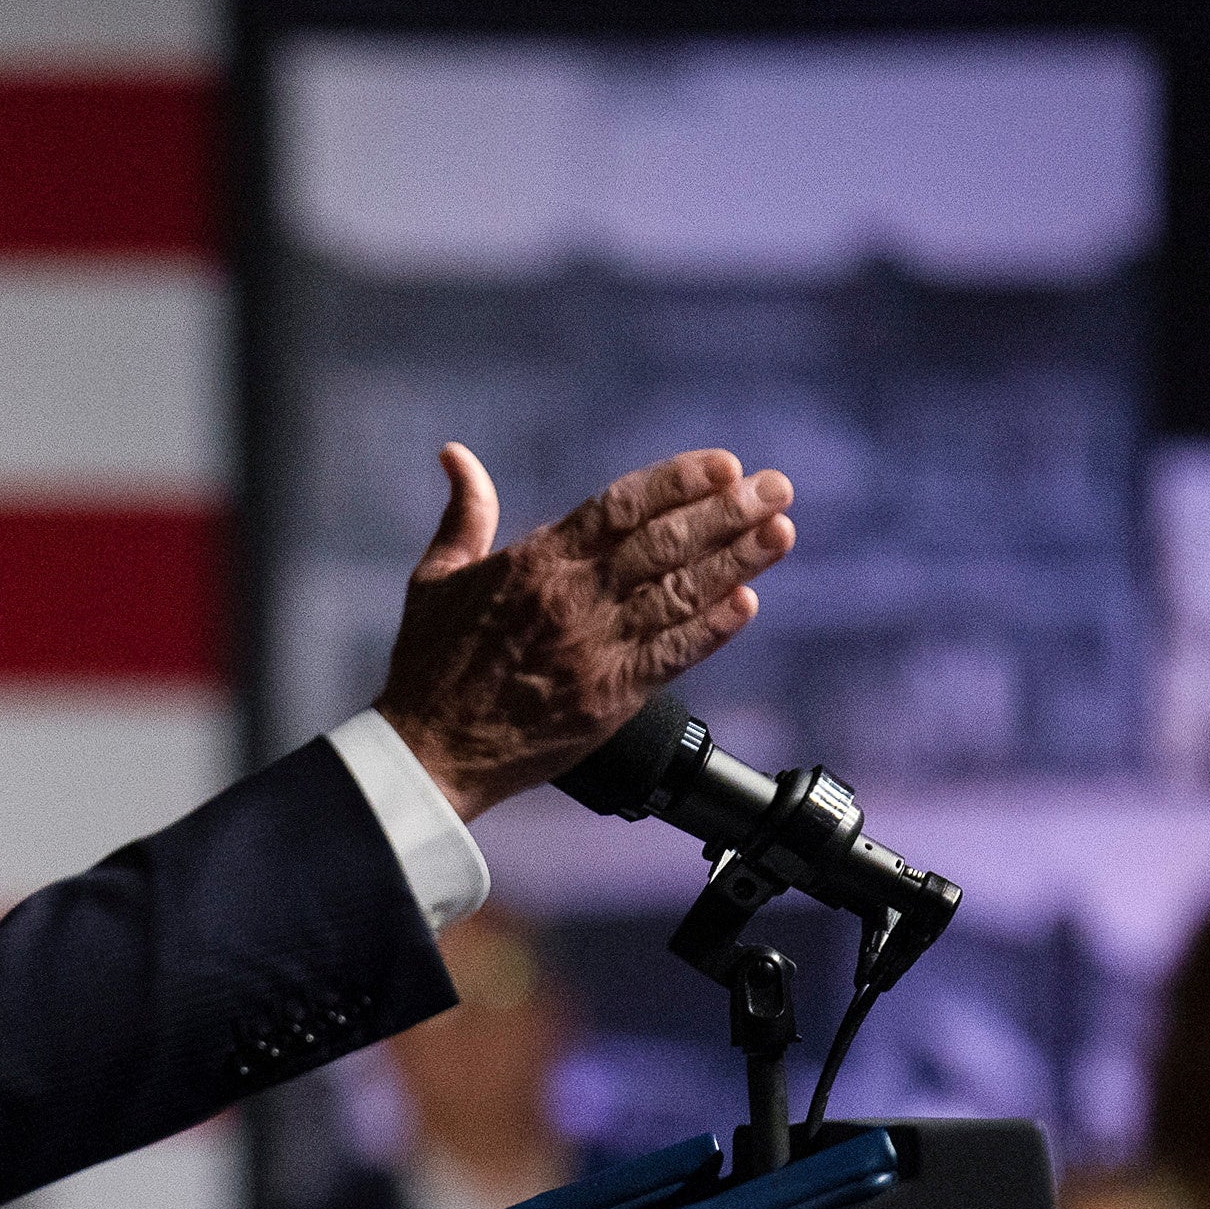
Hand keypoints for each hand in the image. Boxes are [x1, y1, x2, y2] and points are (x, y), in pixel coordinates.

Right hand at [374, 444, 794, 818]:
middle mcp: (572, 598)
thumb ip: (463, 513)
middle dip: (727, 510)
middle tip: (776, 486)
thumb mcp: (435, 576)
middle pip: (665, 542)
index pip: (620, 506)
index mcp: (535, 562)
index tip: (723, 465)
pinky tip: (746, 603)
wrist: (430, 751)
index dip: (677, 481)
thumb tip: (457, 456)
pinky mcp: (610, 697)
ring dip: (736, 560)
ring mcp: (596, 648)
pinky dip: (712, 628)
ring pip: (679, 593)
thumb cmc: (429, 665)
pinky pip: (673, 655)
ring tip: (779, 531)